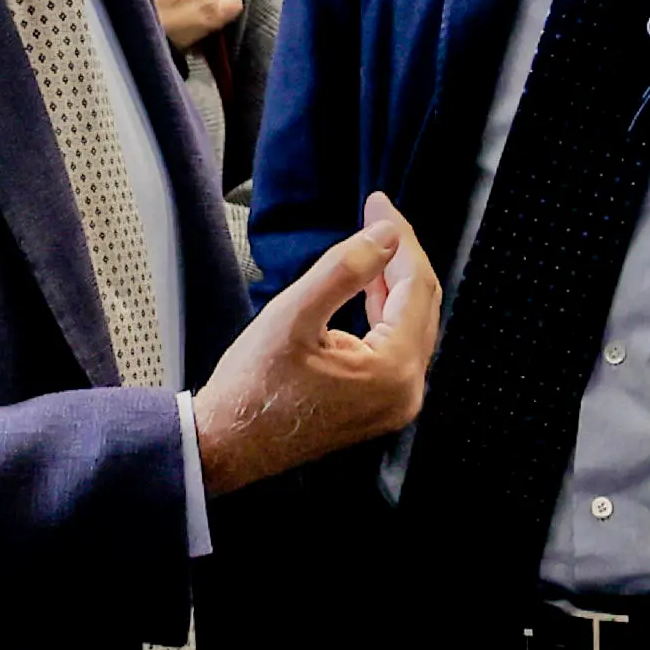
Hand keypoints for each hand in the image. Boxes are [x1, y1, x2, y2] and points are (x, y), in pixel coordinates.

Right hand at [193, 191, 439, 496]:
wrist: (228, 444)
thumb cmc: (252, 389)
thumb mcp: (295, 314)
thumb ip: (345, 269)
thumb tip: (386, 236)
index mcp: (393, 370)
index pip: (417, 286)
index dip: (400, 238)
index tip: (379, 205)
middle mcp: (406, 391)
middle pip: (422, 304)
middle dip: (400, 256)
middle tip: (377, 217)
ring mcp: (395, 403)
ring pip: (411, 325)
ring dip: (394, 283)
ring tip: (372, 246)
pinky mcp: (379, 406)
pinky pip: (396, 348)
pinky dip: (386, 314)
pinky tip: (370, 290)